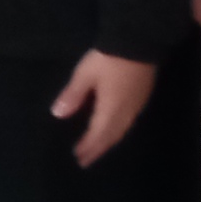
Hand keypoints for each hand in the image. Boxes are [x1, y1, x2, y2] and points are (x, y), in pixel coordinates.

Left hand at [51, 50, 154, 167]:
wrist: (139, 41)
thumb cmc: (109, 58)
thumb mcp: (85, 74)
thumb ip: (73, 95)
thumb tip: (58, 115)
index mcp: (110, 109)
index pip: (97, 135)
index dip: (88, 147)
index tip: (78, 157)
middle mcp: (126, 112)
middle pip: (111, 137)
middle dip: (98, 149)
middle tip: (86, 160)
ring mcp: (137, 105)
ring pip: (122, 131)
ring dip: (109, 142)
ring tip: (99, 149)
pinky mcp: (143, 96)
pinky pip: (129, 122)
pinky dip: (119, 131)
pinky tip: (115, 128)